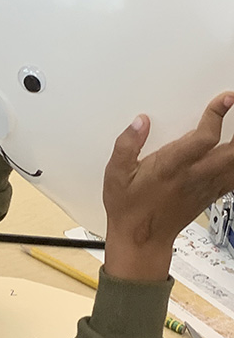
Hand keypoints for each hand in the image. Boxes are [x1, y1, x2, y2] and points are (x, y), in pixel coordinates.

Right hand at [103, 92, 233, 280]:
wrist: (141, 239)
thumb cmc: (129, 208)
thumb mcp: (115, 174)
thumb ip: (126, 145)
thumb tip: (139, 122)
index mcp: (171, 167)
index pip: (204, 138)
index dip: (217, 115)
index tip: (225, 98)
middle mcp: (193, 176)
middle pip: (232, 151)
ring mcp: (205, 186)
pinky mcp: (210, 194)